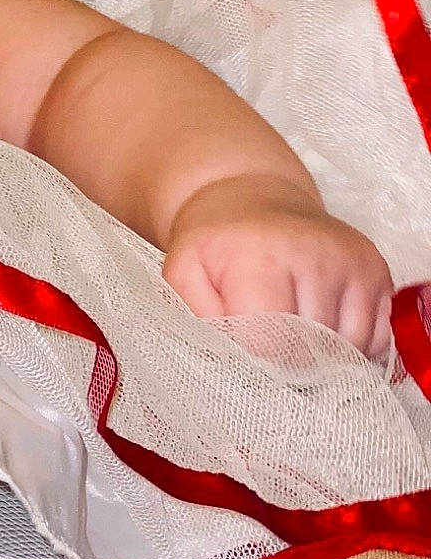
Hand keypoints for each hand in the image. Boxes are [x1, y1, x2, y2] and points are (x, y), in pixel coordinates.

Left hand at [161, 178, 392, 357]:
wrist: (250, 197)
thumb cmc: (216, 242)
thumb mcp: (183, 272)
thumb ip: (199, 317)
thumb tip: (235, 360)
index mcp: (263, 258)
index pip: (272, 346)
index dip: (256, 361)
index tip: (245, 350)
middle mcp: (317, 256)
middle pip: (312, 351)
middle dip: (288, 359)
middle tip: (267, 338)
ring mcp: (353, 262)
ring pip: (347, 348)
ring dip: (322, 353)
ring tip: (292, 324)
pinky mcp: (376, 269)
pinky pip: (375, 338)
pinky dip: (349, 343)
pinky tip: (321, 319)